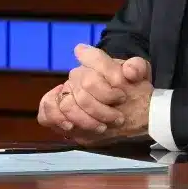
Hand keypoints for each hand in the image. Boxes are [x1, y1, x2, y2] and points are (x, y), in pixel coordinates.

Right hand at [37, 45, 151, 142]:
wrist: (129, 111)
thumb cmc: (132, 90)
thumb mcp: (141, 75)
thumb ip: (137, 67)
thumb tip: (128, 71)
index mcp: (94, 64)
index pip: (93, 61)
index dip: (107, 83)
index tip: (122, 96)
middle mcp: (77, 76)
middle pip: (82, 88)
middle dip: (101, 106)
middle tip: (118, 118)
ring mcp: (66, 94)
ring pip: (66, 104)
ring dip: (85, 118)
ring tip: (102, 127)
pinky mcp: (59, 113)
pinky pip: (46, 112)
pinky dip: (56, 119)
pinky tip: (70, 127)